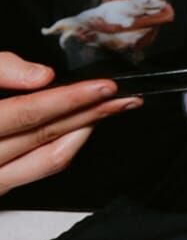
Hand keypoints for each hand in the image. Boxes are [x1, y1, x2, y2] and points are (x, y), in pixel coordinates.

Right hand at [0, 53, 140, 196]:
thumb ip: (1, 70)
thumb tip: (44, 77)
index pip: (29, 113)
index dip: (69, 99)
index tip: (103, 87)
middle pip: (47, 135)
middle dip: (90, 112)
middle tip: (122, 96)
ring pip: (50, 156)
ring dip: (86, 129)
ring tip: (113, 108)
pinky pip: (40, 168)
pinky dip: (66, 146)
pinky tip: (84, 127)